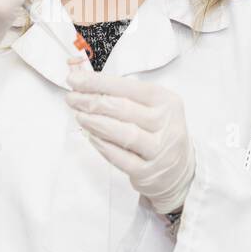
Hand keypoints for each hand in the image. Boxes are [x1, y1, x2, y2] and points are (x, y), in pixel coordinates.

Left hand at [65, 71, 194, 214]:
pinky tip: (91, 137)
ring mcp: (159, 150)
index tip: (75, 80)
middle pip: (123, 109)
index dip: (99, 83)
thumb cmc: (158, 131)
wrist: (178, 169)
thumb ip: (122, 95)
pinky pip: (121, 158)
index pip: (129, 87)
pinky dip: (103, 146)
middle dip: (92, 101)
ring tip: (79, 116)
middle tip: (72, 98)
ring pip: (123, 133)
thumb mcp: (151, 107)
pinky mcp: (148, 172)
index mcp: (166, 101)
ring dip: (96, 123)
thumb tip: (85, 81)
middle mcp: (166, 124)